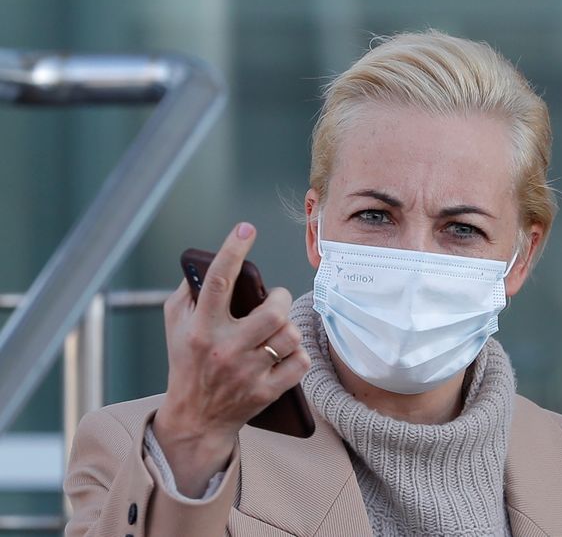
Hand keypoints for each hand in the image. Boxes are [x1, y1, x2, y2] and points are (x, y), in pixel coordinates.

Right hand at [153, 222, 310, 496]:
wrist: (195, 419)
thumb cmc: (187, 362)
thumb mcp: (175, 325)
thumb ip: (189, 292)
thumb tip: (211, 259)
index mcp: (200, 328)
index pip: (217, 280)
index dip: (233, 250)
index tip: (246, 228)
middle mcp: (223, 349)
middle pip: (272, 311)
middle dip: (281, 298)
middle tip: (276, 299)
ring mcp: (247, 373)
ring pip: (289, 335)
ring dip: (289, 327)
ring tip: (279, 328)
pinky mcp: (265, 392)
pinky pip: (299, 363)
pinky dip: (298, 354)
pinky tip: (286, 352)